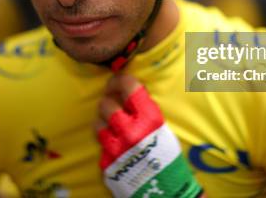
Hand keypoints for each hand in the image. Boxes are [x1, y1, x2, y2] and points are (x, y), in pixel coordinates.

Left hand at [96, 74, 203, 197]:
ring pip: (98, 123)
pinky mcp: (107, 163)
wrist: (166, 192)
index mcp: (149, 119)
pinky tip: (115, 145)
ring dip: (103, 122)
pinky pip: (100, 145)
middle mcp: (131, 131)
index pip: (128, 87)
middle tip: (113, 104)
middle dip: (108, 102)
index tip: (116, 81)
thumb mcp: (162, 129)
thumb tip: (127, 91)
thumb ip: (144, 111)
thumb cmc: (168, 158)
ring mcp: (117, 148)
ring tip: (112, 126)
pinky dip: (106, 143)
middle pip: (106, 104)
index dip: (119, 80)